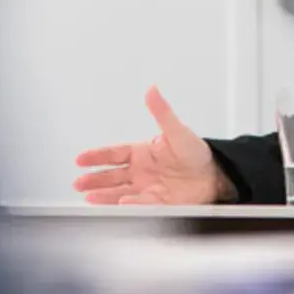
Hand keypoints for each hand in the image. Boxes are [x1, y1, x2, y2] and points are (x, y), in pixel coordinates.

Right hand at [72, 86, 225, 204]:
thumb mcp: (178, 130)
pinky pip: (141, 203)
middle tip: (78, 182)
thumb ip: (162, 112)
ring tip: (89, 197)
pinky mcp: (158, 203)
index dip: (97, 156)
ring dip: (104, 194)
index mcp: (143, 152)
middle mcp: (141, 171)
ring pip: (120, 191)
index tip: (80, 158)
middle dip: (94, 179)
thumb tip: (152, 90)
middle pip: (112, 175)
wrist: (216, 174)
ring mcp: (147, 187)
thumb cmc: (197, 152)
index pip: (114, 153)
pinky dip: (130, 204)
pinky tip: (120, 203)